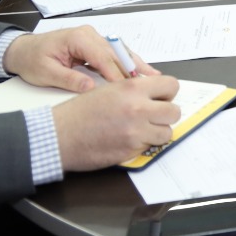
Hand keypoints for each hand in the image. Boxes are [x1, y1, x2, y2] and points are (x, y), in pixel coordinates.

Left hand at [2, 25, 159, 91]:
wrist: (22, 51)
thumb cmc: (32, 60)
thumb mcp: (46, 73)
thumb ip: (70, 80)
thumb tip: (90, 88)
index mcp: (78, 38)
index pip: (103, 57)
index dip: (117, 74)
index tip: (128, 89)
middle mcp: (89, 34)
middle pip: (117, 53)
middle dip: (134, 69)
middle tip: (151, 83)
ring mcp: (93, 38)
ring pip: (120, 52)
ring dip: (136, 65)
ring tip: (153, 78)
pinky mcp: (94, 45)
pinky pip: (114, 55)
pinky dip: (127, 64)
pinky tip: (140, 73)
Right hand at [51, 76, 182, 171]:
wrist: (60, 135)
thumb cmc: (79, 112)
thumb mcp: (108, 89)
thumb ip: (134, 91)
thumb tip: (156, 94)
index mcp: (132, 88)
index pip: (171, 85)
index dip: (167, 93)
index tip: (160, 99)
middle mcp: (138, 108)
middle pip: (174, 111)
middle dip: (165, 115)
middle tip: (152, 117)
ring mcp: (136, 131)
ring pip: (167, 132)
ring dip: (156, 132)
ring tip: (140, 130)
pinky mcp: (131, 149)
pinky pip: (150, 146)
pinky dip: (143, 144)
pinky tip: (127, 139)